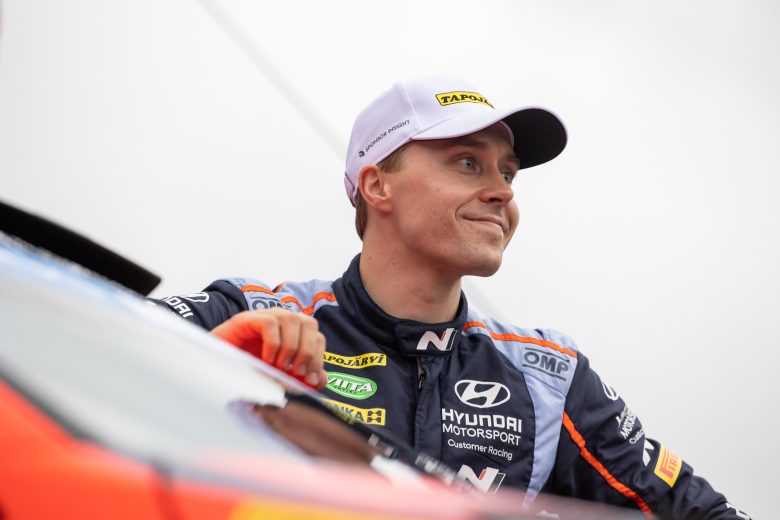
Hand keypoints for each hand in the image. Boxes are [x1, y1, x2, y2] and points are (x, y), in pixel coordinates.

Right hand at [211, 308, 326, 388]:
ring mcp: (263, 316)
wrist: (212, 368)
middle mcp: (280, 320)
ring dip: (291, 347)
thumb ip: (301, 377)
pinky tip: (267, 360)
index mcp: (292, 332)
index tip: (310, 379)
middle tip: (296, 373)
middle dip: (307, 351)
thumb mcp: (278, 377)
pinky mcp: (245, 319)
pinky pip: (268, 323)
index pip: (317, 335)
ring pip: (291, 318)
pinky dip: (273, 343)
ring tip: (280, 367)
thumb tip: (322, 379)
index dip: (318, 356)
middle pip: (309, 322)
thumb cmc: (246, 370)